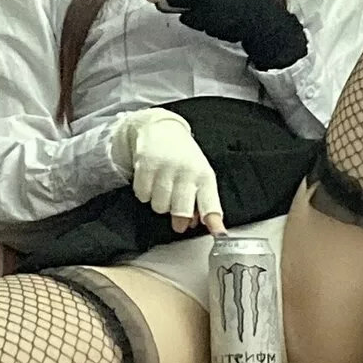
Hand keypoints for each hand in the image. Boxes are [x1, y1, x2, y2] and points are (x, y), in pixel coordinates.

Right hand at [111, 108, 225, 233]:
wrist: (162, 128)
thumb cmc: (184, 158)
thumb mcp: (198, 176)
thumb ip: (199, 202)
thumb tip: (194, 224)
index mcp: (204, 176)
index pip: (210, 203)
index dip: (214, 221)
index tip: (219, 234)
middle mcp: (187, 172)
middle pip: (181, 211)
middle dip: (178, 217)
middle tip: (176, 212)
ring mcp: (166, 168)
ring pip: (159, 207)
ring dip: (160, 203)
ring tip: (163, 188)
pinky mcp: (146, 165)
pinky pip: (143, 196)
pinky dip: (145, 193)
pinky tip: (151, 181)